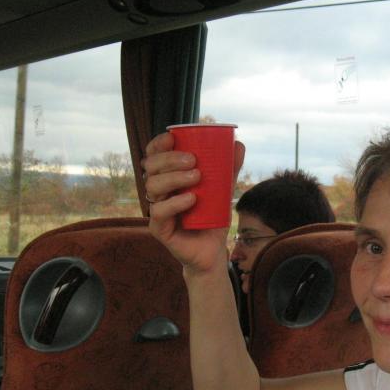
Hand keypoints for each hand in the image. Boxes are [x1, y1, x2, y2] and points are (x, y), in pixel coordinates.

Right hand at [143, 131, 245, 273]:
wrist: (213, 251)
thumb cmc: (212, 219)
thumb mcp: (223, 191)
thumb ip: (228, 169)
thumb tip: (239, 143)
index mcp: (168, 178)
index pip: (154, 156)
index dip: (158, 144)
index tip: (172, 138)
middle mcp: (159, 192)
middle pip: (150, 167)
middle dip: (169, 159)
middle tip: (193, 160)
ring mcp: (156, 209)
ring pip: (152, 186)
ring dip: (174, 177)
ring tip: (197, 177)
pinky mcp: (158, 228)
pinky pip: (159, 211)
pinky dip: (175, 203)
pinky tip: (191, 199)